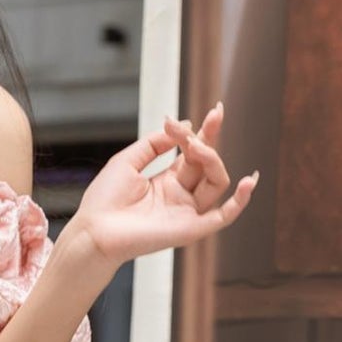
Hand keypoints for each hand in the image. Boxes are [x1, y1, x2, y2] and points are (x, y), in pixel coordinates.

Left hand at [69, 106, 256, 270]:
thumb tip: (186, 125)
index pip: (194, 153)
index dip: (206, 131)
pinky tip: (248, 181)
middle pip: (207, 163)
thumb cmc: (104, 200)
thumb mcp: (128, 160)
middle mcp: (181, 195)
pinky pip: (223, 217)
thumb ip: (155, 143)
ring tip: (194, 144)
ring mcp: (187, 211)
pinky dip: (239, 201)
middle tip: (206, 120)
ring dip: (211, 158)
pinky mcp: (190, 229)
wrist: (93, 231)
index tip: (213, 110)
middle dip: (209, 139)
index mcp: (167, 181)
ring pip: (217, 181)